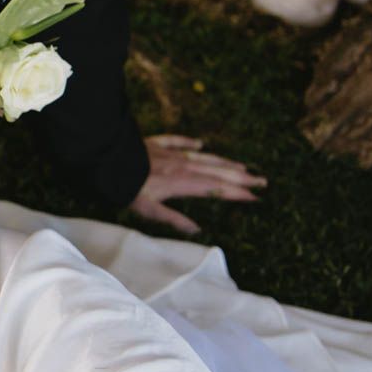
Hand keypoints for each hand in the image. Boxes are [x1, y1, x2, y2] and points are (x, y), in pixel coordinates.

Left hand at [126, 134, 265, 234]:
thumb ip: (174, 219)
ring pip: (203, 157)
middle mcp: (182, 166)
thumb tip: (197, 230)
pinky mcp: (156, 144)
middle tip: (262, 181)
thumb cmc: (127, 188)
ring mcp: (170, 153)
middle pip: (217, 172)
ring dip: (224, 162)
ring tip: (242, 167)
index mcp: (183, 182)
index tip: (256, 197)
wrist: (108, 160)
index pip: (216, 188)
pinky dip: (190, 142)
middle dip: (241, 178)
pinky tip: (200, 143)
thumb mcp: (149, 210)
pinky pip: (177, 140)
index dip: (237, 193)